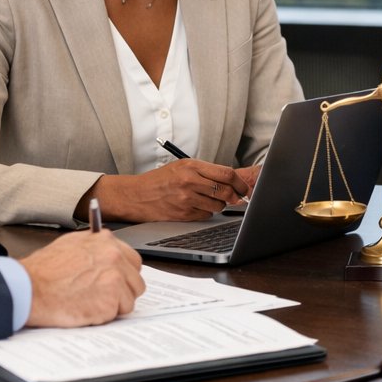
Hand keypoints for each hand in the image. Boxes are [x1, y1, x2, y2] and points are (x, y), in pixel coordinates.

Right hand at [20, 229, 143, 326]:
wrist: (28, 288)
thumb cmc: (42, 271)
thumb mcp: (70, 245)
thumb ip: (94, 247)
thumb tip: (107, 251)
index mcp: (105, 241)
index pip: (132, 261)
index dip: (123, 275)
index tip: (114, 282)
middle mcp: (114, 256)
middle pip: (136, 281)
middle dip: (122, 292)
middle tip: (101, 297)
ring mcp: (115, 278)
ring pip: (129, 299)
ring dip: (113, 305)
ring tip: (88, 302)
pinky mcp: (111, 300)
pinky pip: (117, 313)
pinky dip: (103, 316)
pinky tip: (85, 309)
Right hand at [88, 161, 254, 222]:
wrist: (136, 195)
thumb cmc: (160, 180)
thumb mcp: (181, 167)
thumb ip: (206, 172)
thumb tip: (233, 183)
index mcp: (191, 166)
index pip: (227, 173)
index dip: (240, 183)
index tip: (245, 188)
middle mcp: (189, 181)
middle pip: (226, 191)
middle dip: (235, 196)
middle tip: (236, 198)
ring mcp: (186, 199)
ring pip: (218, 206)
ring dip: (219, 205)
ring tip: (208, 200)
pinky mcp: (183, 214)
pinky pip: (206, 216)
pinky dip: (206, 213)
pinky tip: (195, 207)